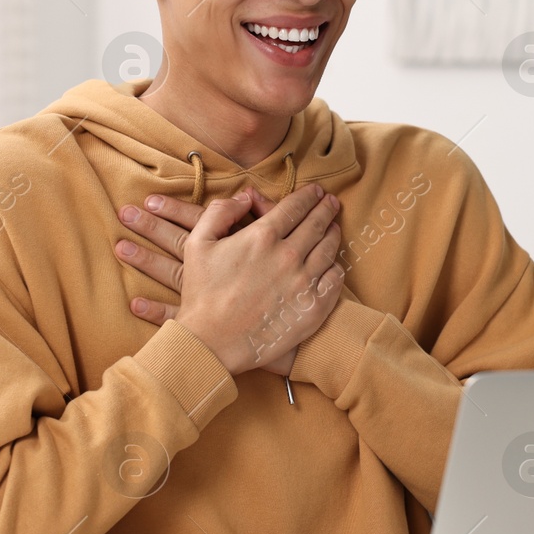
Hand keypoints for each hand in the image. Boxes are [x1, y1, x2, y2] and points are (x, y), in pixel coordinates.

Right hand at [115, 183, 343, 375]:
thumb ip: (220, 211)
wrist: (212, 342)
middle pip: (317, 224)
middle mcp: (288, 255)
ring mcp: (304, 282)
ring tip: (334, 227)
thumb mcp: (197, 243)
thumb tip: (246, 196)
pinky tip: (333, 263)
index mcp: (262, 236)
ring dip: (334, 233)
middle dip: (326, 208)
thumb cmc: (202, 294)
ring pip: (329, 249)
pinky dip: (336, 267)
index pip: (295, 207)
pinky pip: (334, 280)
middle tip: (332, 202)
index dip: (309, 195)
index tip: (317, 191)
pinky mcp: (313, 308)